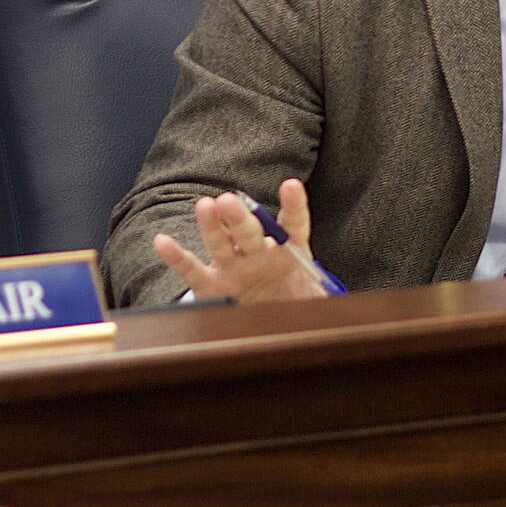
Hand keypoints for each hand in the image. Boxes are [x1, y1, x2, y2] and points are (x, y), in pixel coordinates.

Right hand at [151, 178, 326, 302]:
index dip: (293, 206)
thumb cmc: (294, 300)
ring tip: (205, 207)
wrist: (271, 319)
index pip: (293, 224)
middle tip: (228, 200)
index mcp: (288, 250)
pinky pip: (192, 270)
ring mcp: (233, 266)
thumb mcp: (315, 299)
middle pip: (249, 231)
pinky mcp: (212, 285)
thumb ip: (324, 297)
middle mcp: (258, 253)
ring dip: (212, 226)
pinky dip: (176, 257)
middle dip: (239, 216)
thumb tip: (342, 308)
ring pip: (221, 243)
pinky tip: (163, 242)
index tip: (291, 186)